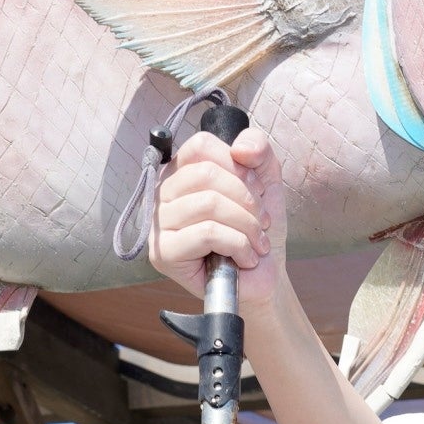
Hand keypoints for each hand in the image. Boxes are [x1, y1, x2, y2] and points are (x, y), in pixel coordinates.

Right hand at [149, 124, 288, 308]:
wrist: (262, 278)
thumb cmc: (257, 229)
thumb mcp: (266, 180)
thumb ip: (258, 149)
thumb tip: (240, 148)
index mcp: (181, 172)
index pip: (200, 145)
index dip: (237, 165)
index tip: (256, 190)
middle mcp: (163, 194)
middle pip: (206, 174)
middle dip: (246, 199)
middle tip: (261, 223)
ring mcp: (158, 224)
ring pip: (208, 204)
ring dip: (246, 225)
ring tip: (256, 243)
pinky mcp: (163, 253)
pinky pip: (206, 233)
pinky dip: (237, 245)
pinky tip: (244, 258)